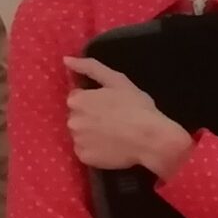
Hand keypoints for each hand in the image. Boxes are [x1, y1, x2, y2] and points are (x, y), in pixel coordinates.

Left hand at [61, 57, 192, 176]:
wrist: (151, 139)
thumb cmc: (136, 107)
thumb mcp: (116, 80)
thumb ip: (89, 67)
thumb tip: (66, 60)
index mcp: (77, 100)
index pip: (77, 98)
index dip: (93, 100)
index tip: (108, 105)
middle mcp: (71, 121)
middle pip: (77, 116)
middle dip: (89, 116)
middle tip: (112, 119)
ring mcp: (77, 141)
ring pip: (80, 134)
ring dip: (90, 133)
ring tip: (112, 134)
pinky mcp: (84, 157)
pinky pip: (84, 151)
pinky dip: (94, 149)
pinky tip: (110, 146)